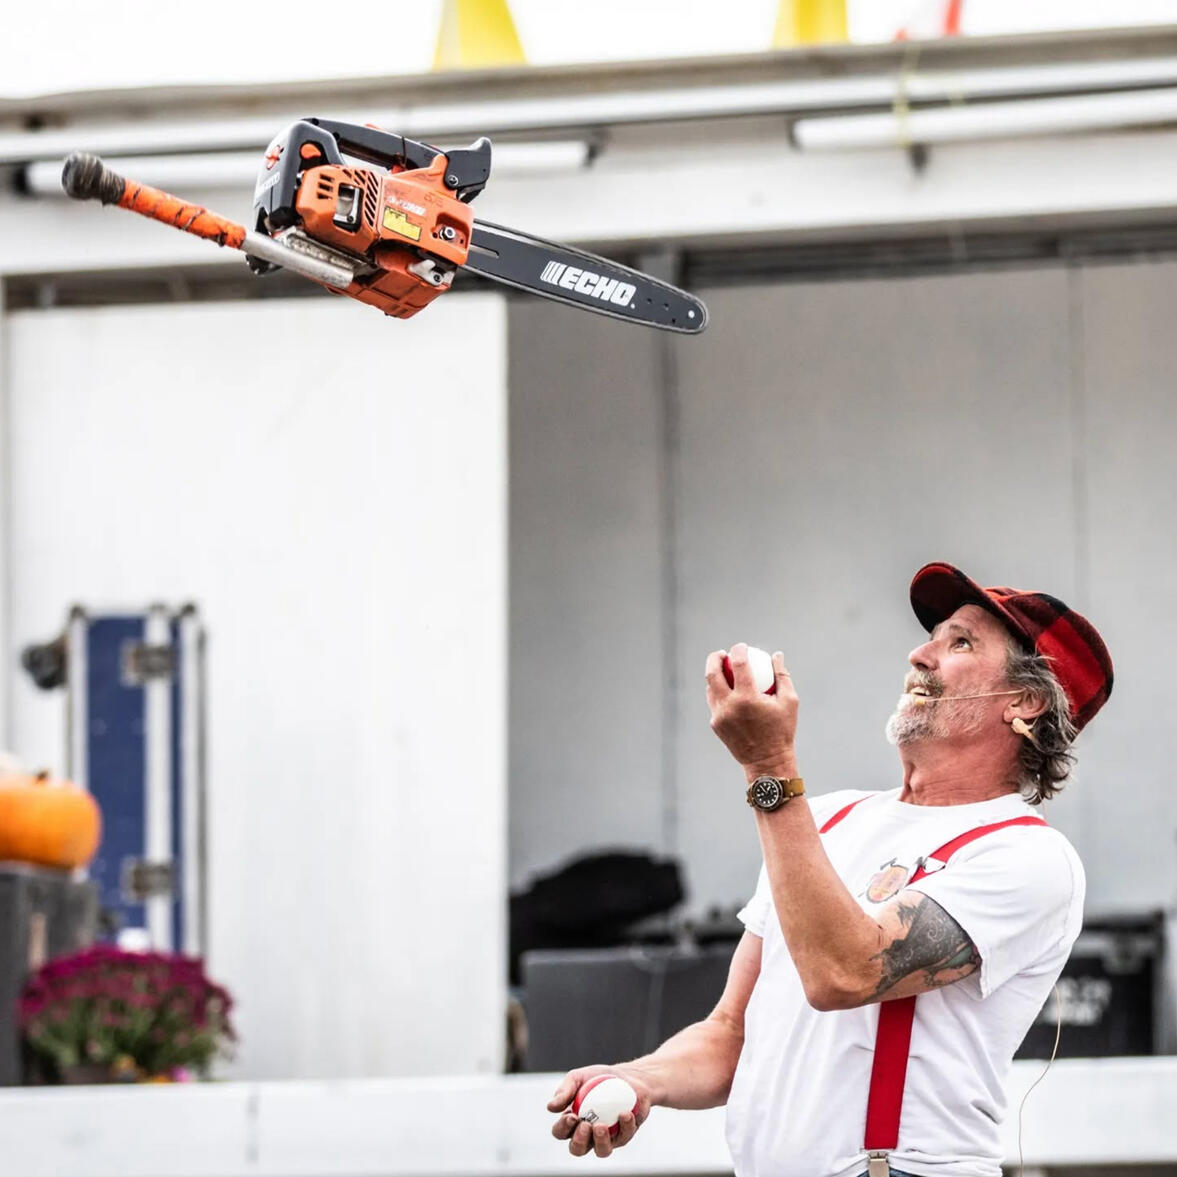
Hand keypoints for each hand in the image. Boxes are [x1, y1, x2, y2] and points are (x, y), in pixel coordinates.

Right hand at [547, 1065, 651, 1157]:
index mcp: (571, 1122)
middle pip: (578, 1149)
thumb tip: (550, 1107)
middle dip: (579, 1141)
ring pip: (601, 1151)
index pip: (560, 1132)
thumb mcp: (578, 1077)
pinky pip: (624, 1137)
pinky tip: (625, 1113)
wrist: (626, 1076)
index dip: (563, 1128)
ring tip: (601, 1126)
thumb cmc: (597, 1078)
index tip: (572, 1115)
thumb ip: (564, 1091)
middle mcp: (587, 1135)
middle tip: (586, 1125)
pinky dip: (625, 1126)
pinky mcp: (624, 1135)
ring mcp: (607, 1137)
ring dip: (601, 1142)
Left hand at [705, 644, 797, 776]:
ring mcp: (719, 716)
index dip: (739, 650)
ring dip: (714, 674)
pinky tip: (726, 687)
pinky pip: (714, 702)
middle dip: (715, 657)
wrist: (767, 761)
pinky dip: (718, 691)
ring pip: (710, 688)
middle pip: (713, 673)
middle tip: (723, 653)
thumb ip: (782, 675)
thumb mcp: (789, 702)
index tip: (742, 646)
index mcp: (747, 698)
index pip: (738, 664)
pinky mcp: (716, 724)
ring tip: (723, 668)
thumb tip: (776, 655)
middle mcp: (729, 705)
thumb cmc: (782, 730)